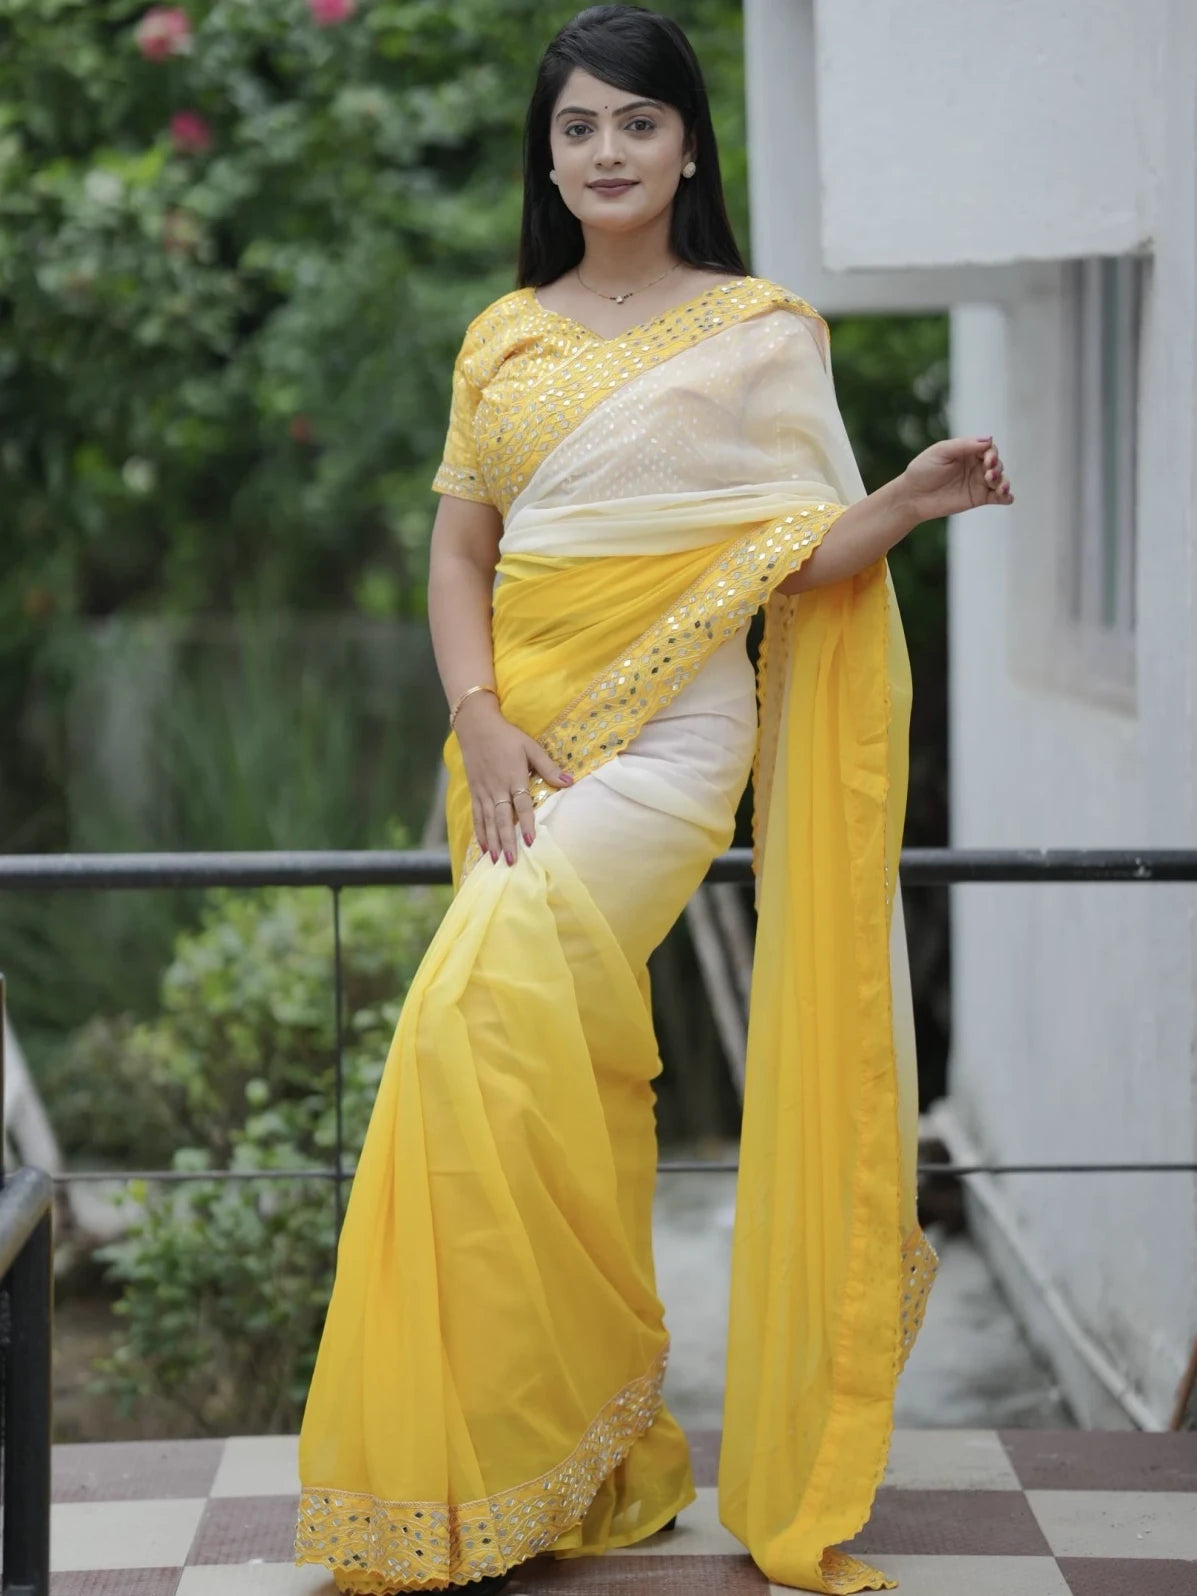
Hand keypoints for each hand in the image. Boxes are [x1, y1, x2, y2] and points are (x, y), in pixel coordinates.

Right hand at [453, 694, 572, 864]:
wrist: (476, 726)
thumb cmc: (507, 737)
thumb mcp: (530, 747)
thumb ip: (548, 767)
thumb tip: (570, 781)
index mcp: (513, 777)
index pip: (522, 805)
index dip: (526, 824)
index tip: (530, 841)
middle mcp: (497, 788)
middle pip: (502, 819)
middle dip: (507, 841)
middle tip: (511, 861)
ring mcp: (483, 792)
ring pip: (488, 821)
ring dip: (493, 842)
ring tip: (496, 861)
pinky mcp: (474, 792)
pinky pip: (477, 816)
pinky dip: (480, 832)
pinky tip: (484, 847)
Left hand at [900, 437, 1012, 523]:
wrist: (912, 496)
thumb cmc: (922, 470)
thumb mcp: (940, 452)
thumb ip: (963, 445)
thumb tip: (989, 439)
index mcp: (968, 451)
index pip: (988, 448)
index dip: (992, 453)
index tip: (987, 460)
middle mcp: (976, 465)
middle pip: (997, 463)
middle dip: (997, 467)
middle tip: (989, 474)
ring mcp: (978, 482)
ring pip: (1001, 479)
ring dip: (1004, 482)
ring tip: (1000, 487)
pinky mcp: (978, 498)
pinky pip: (998, 498)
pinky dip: (1006, 497)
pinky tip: (1008, 498)